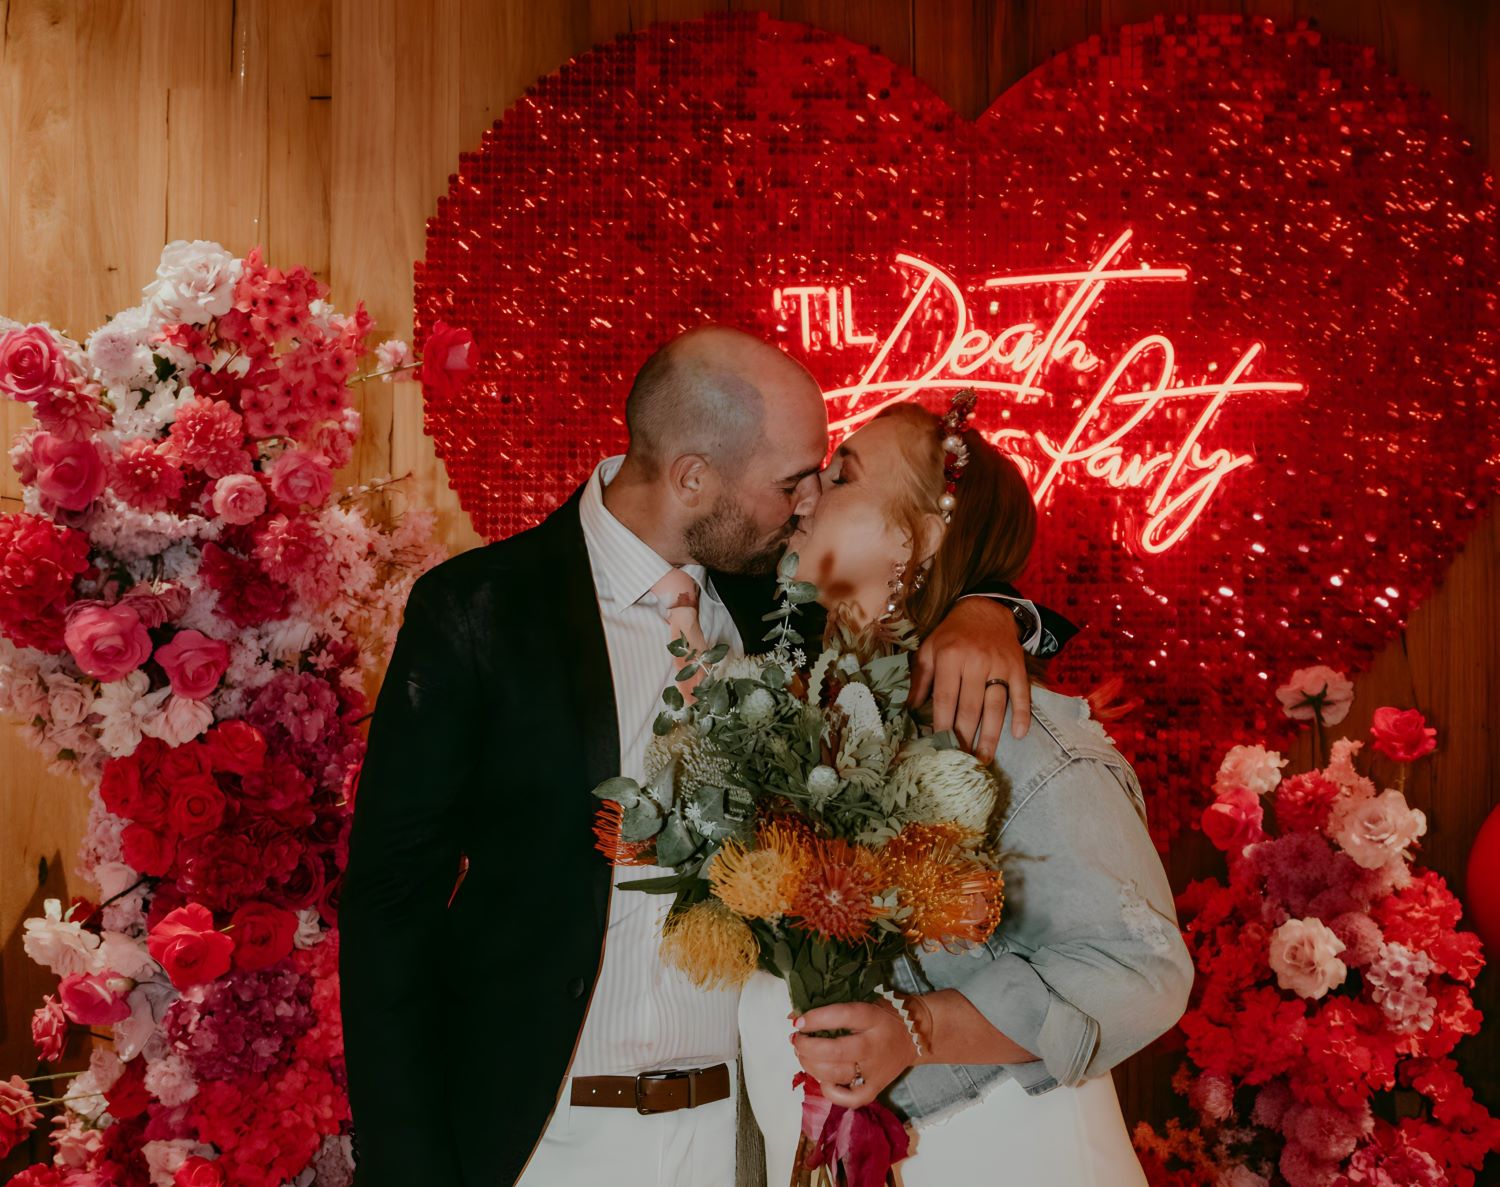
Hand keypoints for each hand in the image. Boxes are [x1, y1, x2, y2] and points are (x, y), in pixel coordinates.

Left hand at [790, 1001, 919, 1108]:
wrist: (917, 1034)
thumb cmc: (884, 1014)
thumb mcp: (863, 1001)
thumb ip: (831, 1007)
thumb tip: (793, 1017)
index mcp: (872, 1018)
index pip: (842, 1016)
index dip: (816, 1019)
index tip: (798, 1022)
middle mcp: (874, 1045)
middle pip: (836, 1051)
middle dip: (808, 1047)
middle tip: (796, 1041)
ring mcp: (876, 1069)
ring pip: (838, 1074)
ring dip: (811, 1066)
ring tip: (802, 1056)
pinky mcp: (878, 1087)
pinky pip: (852, 1098)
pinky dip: (831, 1092)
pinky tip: (823, 1080)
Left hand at [911, 597, 1031, 760]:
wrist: (986, 609)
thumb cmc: (953, 633)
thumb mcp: (929, 648)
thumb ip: (921, 678)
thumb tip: (912, 709)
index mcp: (950, 656)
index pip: (946, 698)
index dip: (942, 724)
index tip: (939, 746)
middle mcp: (975, 661)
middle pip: (970, 708)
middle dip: (965, 737)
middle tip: (961, 761)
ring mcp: (999, 665)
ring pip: (995, 707)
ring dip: (990, 736)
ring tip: (983, 759)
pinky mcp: (1018, 667)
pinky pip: (1021, 694)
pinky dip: (1022, 715)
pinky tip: (1018, 735)